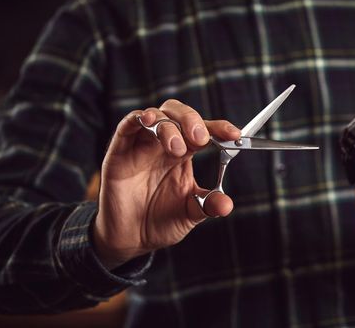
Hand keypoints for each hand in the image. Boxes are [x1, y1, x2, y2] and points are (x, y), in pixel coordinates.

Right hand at [93, 100, 240, 268]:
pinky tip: (149, 121)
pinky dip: (138, 119)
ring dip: (169, 126)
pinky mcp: (119, 152)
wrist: (129, 240)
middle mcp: (164, 145)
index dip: (219, 128)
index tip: (234, 134)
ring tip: (177, 148)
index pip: (204, 131)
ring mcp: (142, 146)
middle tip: (200, 138)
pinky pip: (127, 126)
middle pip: (179, 114)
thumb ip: (207, 205)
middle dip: (192, 120)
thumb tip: (227, 204)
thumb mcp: (189, 213)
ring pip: (156, 116)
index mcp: (184, 154)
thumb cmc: (159, 222)